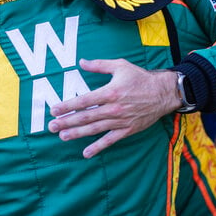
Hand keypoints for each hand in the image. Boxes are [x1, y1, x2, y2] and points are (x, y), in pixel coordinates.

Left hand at [47, 58, 181, 157]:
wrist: (163, 93)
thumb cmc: (141, 78)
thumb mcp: (120, 66)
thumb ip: (99, 65)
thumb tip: (81, 62)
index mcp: (109, 92)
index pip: (83, 101)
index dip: (67, 106)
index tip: (54, 110)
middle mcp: (113, 108)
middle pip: (85, 117)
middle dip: (67, 122)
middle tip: (52, 126)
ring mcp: (120, 121)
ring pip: (94, 129)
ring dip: (77, 134)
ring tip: (62, 137)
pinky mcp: (127, 130)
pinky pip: (110, 140)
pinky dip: (98, 147)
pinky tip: (86, 153)